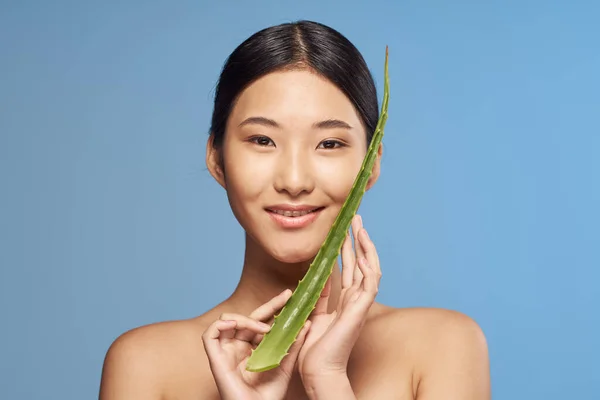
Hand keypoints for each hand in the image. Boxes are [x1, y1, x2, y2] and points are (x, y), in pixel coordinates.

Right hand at [202, 290, 309, 399]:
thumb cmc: (269, 396)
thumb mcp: (285, 365)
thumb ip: (293, 345)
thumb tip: (307, 323)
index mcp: (253, 347)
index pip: (261, 320)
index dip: (273, 307)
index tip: (289, 296)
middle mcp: (238, 347)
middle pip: (248, 317)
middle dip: (268, 305)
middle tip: (286, 296)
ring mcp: (226, 352)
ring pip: (227, 320)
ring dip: (245, 319)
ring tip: (263, 329)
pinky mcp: (215, 359)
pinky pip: (209, 335)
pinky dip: (220, 325)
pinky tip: (235, 324)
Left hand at [298, 214, 381, 384]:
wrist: (318, 369)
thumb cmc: (314, 348)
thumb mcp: (313, 313)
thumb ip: (318, 294)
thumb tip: (316, 276)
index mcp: (344, 301)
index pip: (349, 268)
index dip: (347, 249)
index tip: (343, 231)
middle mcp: (355, 300)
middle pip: (359, 263)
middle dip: (357, 240)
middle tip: (354, 219)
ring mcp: (360, 304)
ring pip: (369, 268)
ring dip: (365, 246)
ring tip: (359, 226)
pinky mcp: (361, 309)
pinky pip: (370, 282)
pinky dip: (368, 265)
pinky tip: (363, 249)